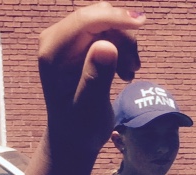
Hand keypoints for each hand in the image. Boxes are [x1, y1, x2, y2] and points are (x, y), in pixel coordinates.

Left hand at [38, 2, 144, 153]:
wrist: (73, 136)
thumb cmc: (80, 126)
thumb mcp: (90, 107)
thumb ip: (96, 76)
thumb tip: (106, 45)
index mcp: (53, 52)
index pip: (85, 20)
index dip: (114, 18)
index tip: (142, 23)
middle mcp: (57, 39)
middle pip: (98, 16)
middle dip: (123, 37)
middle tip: (133, 70)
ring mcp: (68, 40)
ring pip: (106, 22)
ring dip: (125, 45)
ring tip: (129, 75)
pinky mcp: (80, 44)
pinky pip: (108, 31)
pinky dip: (123, 48)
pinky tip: (124, 71)